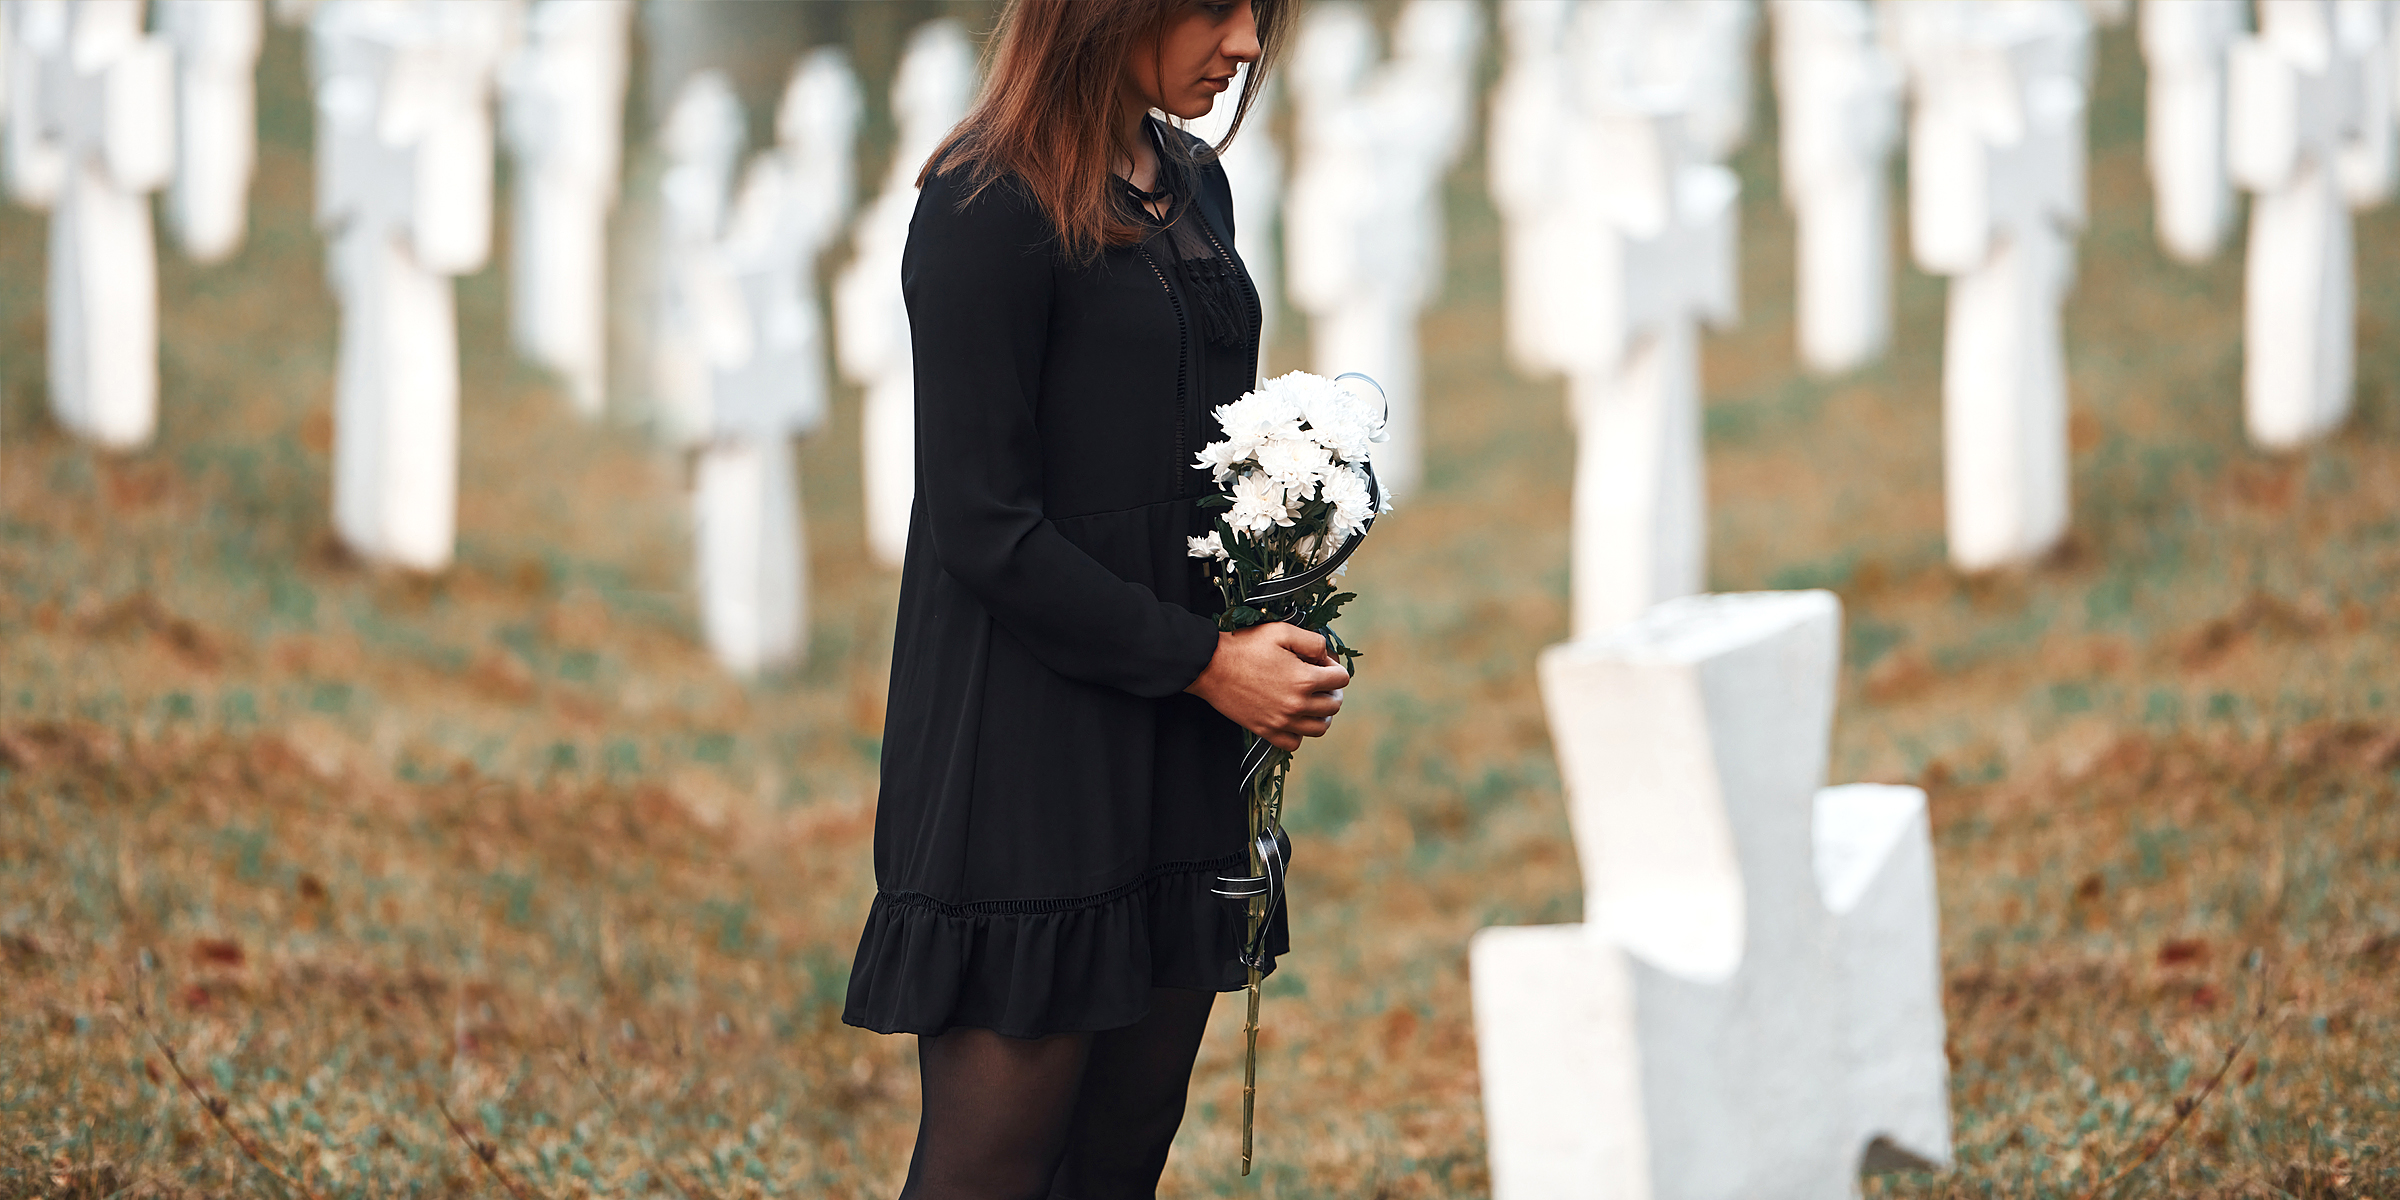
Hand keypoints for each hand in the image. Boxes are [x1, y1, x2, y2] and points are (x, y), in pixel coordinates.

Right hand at [1185, 622, 1350, 751]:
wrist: (1210, 666)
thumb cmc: (1245, 646)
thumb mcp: (1282, 631)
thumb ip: (1313, 641)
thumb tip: (1326, 656)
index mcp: (1305, 679)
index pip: (1342, 679)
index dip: (1334, 667)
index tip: (1320, 662)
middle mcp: (1297, 705)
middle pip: (1334, 705)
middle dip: (1332, 690)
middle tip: (1319, 681)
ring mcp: (1282, 721)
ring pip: (1320, 728)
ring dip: (1321, 714)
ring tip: (1311, 702)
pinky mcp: (1266, 731)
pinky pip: (1294, 742)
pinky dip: (1298, 732)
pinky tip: (1292, 717)